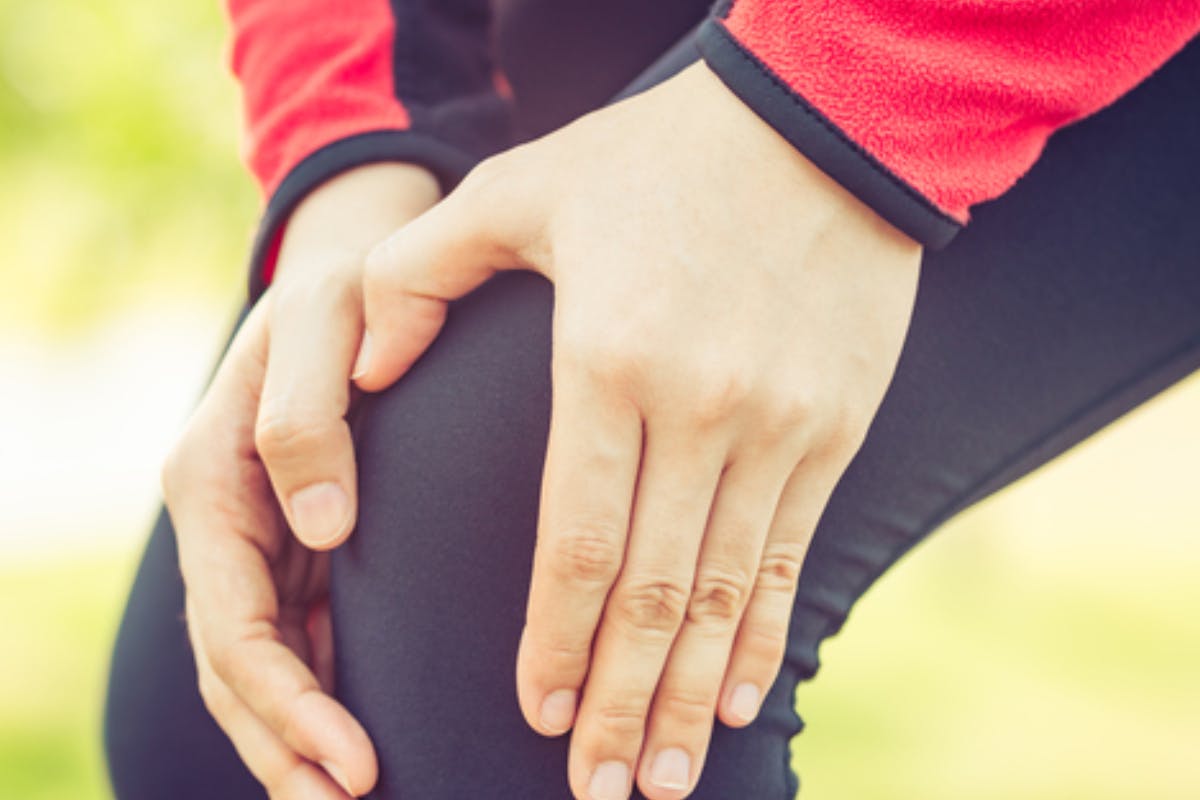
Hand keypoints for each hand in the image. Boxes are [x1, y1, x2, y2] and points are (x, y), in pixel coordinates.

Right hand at [162, 163, 439, 798]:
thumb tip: (323, 524)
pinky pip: (294, 634)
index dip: (287, 702)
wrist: (356, 273)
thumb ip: (307, 414)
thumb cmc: (345, 287)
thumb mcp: (323, 319)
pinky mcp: (294, 542)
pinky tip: (356, 739)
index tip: (354, 760)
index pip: (236, 621)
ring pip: (260, 661)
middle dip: (287, 744)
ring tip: (351, 796)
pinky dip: (316, 695)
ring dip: (295, 738)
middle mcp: (223, 520)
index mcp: (211, 477)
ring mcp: (255, 536)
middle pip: (239, 662)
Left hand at [355, 64, 920, 798]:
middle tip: (598, 792)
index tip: (534, 712)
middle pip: (651, 592)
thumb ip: (422, 272)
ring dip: (692, 696)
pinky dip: (765, 634)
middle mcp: (701, 410)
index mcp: (611, 360)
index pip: (574, 540)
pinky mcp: (834, 427)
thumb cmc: (659, 157)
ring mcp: (779, 426)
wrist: (821, 125)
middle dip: (619, 703)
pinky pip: (794, 553)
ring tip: (667, 780)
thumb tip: (365, 364)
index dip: (552, 639)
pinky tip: (744, 698)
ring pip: (725, 593)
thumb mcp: (523, 186)